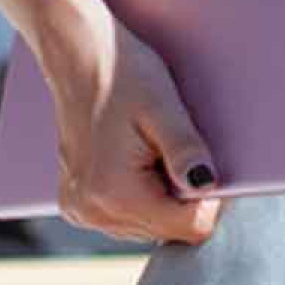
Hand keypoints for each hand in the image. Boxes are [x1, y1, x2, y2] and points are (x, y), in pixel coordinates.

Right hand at [35, 0, 224, 246]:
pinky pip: (125, 217)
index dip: (208, 199)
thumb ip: (186, 150)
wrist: (76, 53)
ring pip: (149, 226)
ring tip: (151, 149)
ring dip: (161, 196)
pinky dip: (140, 195)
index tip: (203, 162)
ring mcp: (80, 210)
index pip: (189, 228)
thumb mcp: (163, 106)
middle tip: (173, 148)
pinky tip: (134, 158)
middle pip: (168, 231)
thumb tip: (208, 186)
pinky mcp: (76, 203)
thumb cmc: (121, 72)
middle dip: (182, 196)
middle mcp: (91, 211)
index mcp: (113, 193)